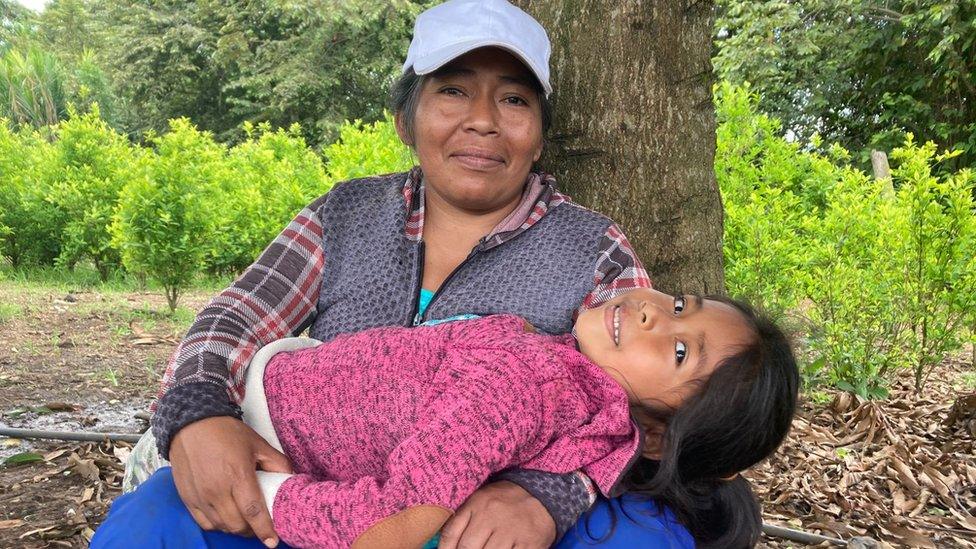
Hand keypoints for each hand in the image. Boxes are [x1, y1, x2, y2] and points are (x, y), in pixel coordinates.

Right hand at [169, 416, 293, 547]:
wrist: (191, 424)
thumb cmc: (226, 432)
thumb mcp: (258, 443)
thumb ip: (277, 463)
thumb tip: (291, 479)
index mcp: (238, 475)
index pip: (253, 511)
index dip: (265, 529)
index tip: (272, 541)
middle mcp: (217, 489)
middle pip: (237, 524)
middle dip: (252, 530)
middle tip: (260, 525)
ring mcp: (200, 496)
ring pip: (221, 526)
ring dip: (236, 528)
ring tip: (245, 521)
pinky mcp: (188, 498)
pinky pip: (205, 523)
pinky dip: (218, 525)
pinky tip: (226, 517)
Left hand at [438, 481, 555, 548]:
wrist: (541, 495)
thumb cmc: (504, 502)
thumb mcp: (479, 501)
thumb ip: (461, 520)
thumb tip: (444, 547)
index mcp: (477, 504)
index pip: (451, 533)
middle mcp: (493, 516)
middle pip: (468, 548)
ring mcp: (512, 530)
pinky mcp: (529, 543)